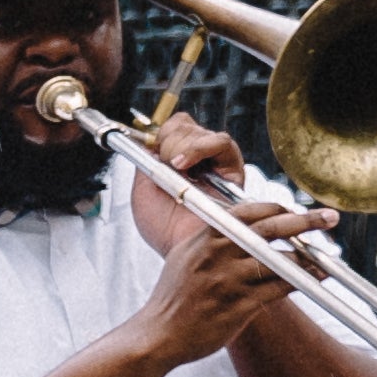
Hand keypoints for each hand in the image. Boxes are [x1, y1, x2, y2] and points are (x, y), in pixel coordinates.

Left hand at [116, 103, 247, 258]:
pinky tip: (184, 164)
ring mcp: (217, 163)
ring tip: (176, 166)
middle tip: (166, 163)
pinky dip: (199, 148)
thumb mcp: (143, 192)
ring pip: (201, 131)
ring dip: (183, 144)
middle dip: (169, 139)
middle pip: (185, 125)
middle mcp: (199, 160)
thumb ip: (144, 163)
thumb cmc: (166, 231)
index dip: (160, 133)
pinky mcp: (234, 169)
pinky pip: (221, 143)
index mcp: (176, 162)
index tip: (151, 148)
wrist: (185, 251)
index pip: (172, 128)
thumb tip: (147, 139)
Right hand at [136, 187, 335, 366]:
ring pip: (280, 261)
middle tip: (330, 218)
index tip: (297, 210)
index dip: (279, 209)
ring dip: (309, 257)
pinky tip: (316, 278)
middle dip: (305, 221)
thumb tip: (245, 223)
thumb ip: (213, 238)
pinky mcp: (239, 306)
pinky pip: (279, 288)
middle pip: (270, 230)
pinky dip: (302, 281)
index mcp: (204, 238)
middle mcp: (216, 255)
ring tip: (330, 255)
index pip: (249, 211)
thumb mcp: (185, 256)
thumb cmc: (174, 296)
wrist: (159, 334)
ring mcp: (228, 281)